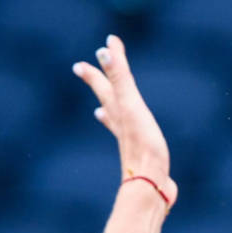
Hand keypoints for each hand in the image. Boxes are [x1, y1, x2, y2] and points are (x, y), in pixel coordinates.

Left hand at [74, 35, 176, 205]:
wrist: (149, 185)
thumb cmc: (142, 146)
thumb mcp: (131, 105)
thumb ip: (119, 78)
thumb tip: (103, 51)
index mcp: (119, 111)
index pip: (108, 82)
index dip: (106, 64)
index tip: (103, 47)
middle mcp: (120, 125)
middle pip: (106, 99)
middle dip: (96, 83)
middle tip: (81, 69)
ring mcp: (129, 142)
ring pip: (115, 122)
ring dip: (108, 112)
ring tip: (100, 111)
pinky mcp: (141, 157)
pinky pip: (130, 142)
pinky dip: (126, 137)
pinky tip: (130, 142)